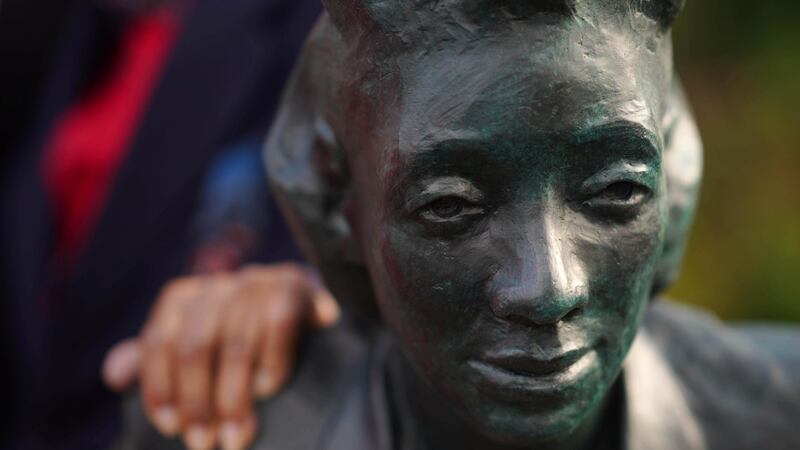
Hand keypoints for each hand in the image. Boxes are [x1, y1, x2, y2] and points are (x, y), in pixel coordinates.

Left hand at [102, 263, 339, 449]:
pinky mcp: (291, 286)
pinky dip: (271, 363)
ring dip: (235, 399)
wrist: (299, 296)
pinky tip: (268, 389)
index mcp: (183, 298)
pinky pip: (276, 328)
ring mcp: (255, 283)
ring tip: (237, 437)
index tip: (170, 427)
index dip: (160, 388)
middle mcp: (216, 285)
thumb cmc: (239, 329)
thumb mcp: (196, 340)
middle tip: (203, 442)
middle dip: (198, 402)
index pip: (158, 343)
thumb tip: (114, 375)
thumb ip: (158, 357)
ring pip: (236, 346)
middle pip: (195, 347)